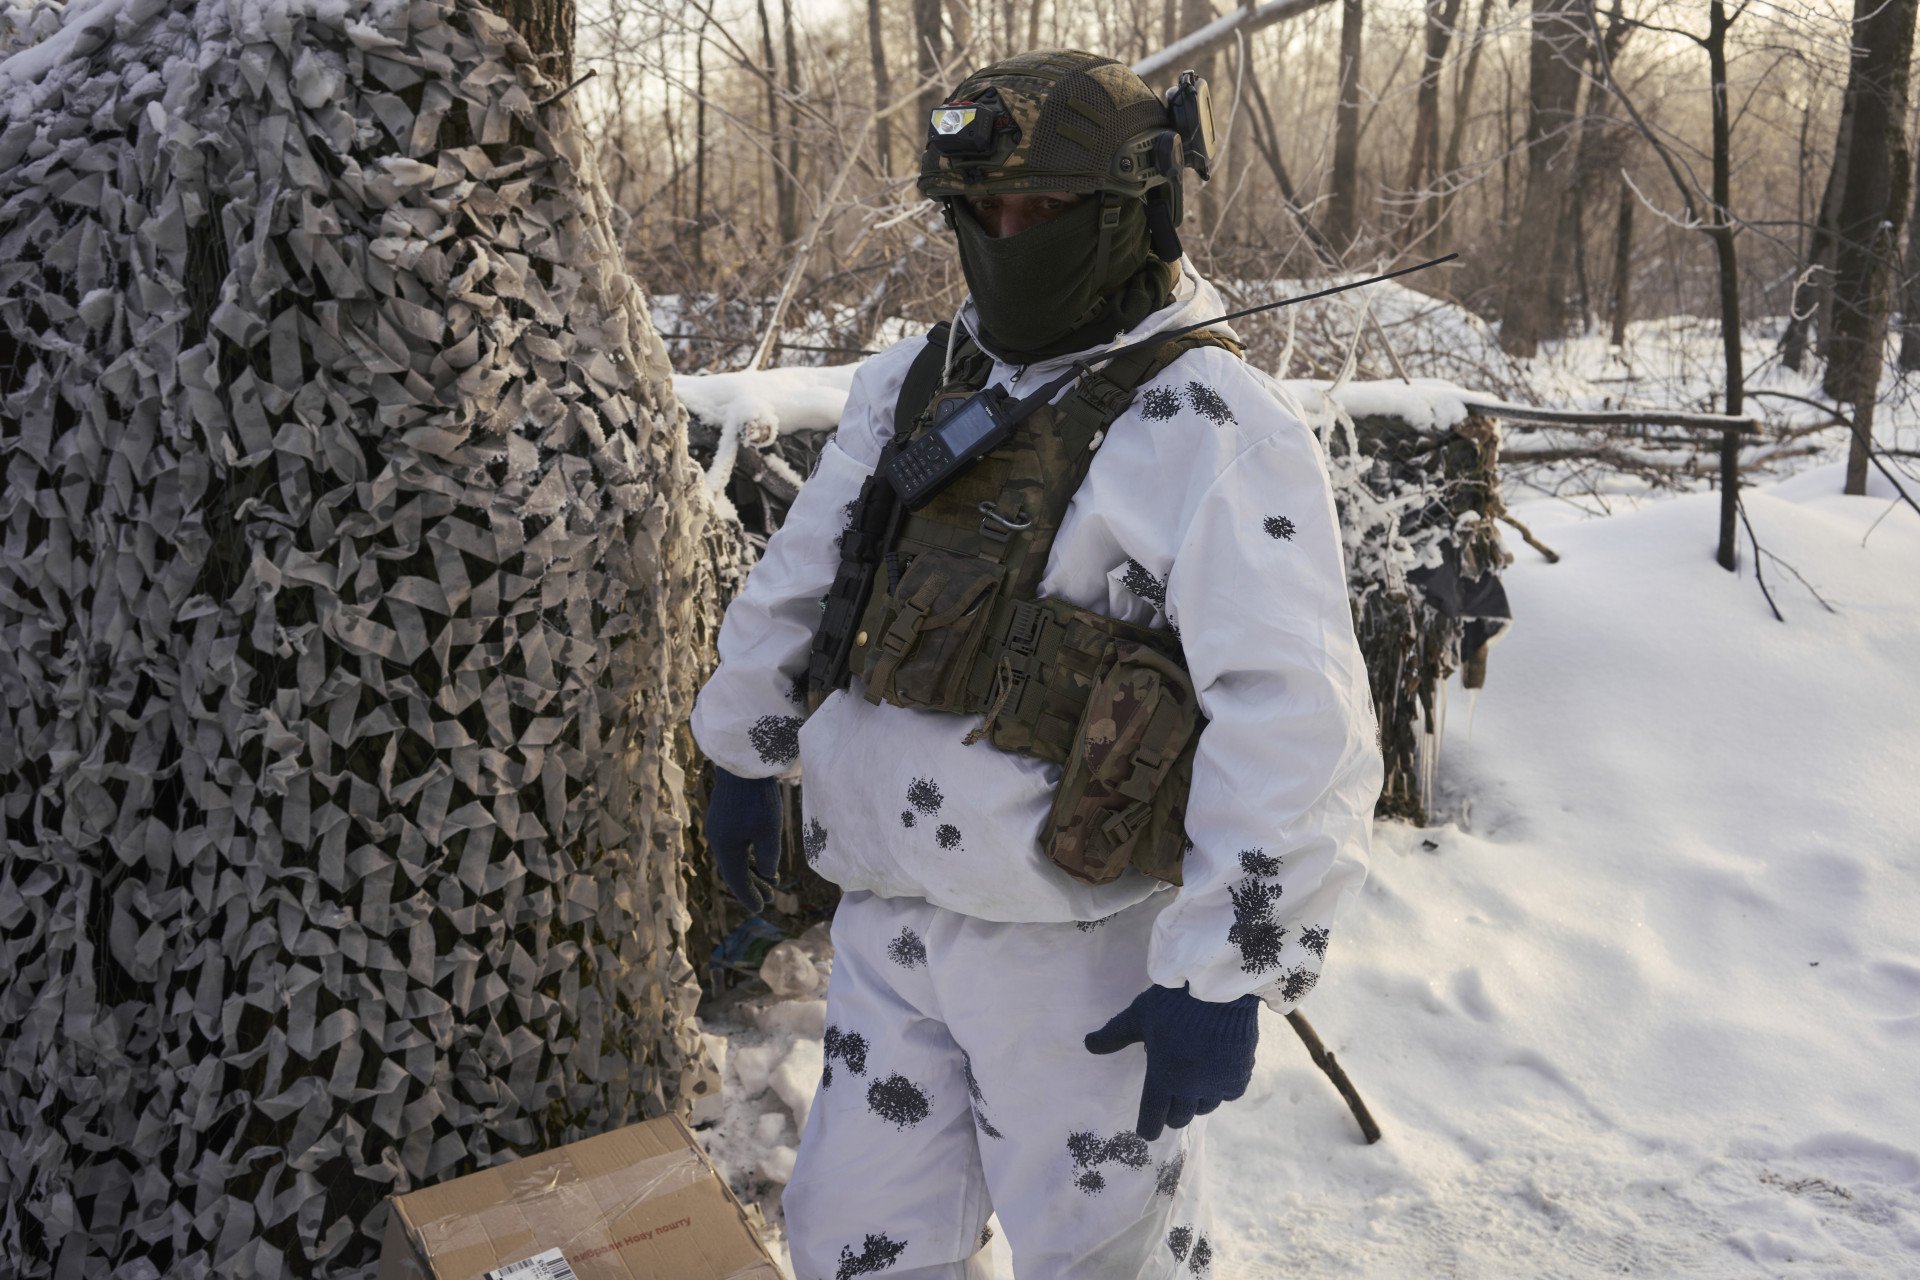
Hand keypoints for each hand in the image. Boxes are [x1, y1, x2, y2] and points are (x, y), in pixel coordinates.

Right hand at [705, 767, 783, 911]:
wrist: (743, 764)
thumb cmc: (758, 799)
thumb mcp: (768, 831)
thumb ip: (768, 857)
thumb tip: (768, 874)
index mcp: (726, 848)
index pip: (736, 880)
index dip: (749, 896)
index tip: (760, 909)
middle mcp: (719, 840)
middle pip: (736, 870)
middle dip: (753, 885)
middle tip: (771, 897)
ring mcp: (721, 827)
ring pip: (737, 856)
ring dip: (753, 869)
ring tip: (772, 879)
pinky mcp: (726, 815)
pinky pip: (737, 843)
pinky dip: (750, 854)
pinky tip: (763, 854)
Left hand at [1085, 984, 1260, 1139]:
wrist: (1218, 988)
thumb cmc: (1172, 1003)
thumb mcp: (1138, 1016)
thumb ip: (1115, 1036)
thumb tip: (1088, 1045)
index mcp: (1162, 1078)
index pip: (1153, 1118)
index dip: (1148, 1127)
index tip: (1146, 1131)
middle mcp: (1190, 1089)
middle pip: (1179, 1117)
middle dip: (1172, 1111)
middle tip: (1169, 1097)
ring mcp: (1217, 1085)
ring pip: (1204, 1107)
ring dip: (1196, 1100)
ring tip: (1193, 1081)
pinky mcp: (1239, 1076)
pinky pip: (1228, 1094)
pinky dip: (1221, 1089)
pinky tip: (1216, 1073)